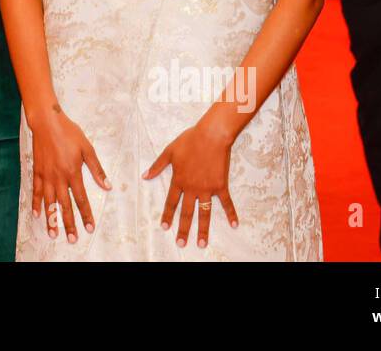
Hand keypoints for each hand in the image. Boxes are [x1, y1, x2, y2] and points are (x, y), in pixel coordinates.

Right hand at [28, 104, 110, 243]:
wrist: (47, 122)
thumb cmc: (69, 133)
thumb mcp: (87, 148)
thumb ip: (96, 169)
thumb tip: (107, 186)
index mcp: (73, 172)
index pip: (81, 199)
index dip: (86, 214)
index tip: (90, 228)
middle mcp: (59, 177)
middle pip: (65, 205)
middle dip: (69, 224)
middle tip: (72, 239)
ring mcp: (46, 175)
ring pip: (49, 202)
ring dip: (52, 219)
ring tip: (53, 234)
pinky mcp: (37, 171)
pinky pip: (35, 190)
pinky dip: (36, 203)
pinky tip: (37, 214)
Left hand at [143, 122, 237, 248]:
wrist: (211, 135)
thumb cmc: (189, 140)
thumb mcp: (169, 152)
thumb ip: (157, 166)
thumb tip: (144, 176)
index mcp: (179, 180)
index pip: (171, 202)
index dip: (167, 215)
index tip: (165, 227)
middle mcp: (192, 188)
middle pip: (186, 212)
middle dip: (183, 229)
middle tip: (181, 244)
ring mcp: (207, 188)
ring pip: (204, 213)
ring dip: (203, 229)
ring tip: (202, 244)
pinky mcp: (220, 186)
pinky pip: (226, 203)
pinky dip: (231, 213)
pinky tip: (235, 225)